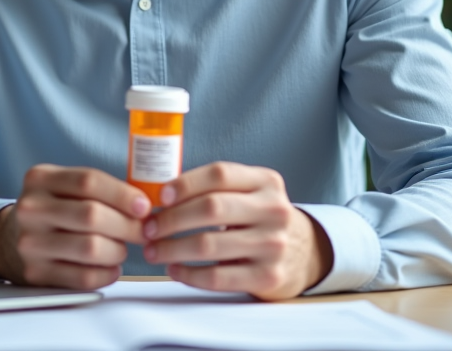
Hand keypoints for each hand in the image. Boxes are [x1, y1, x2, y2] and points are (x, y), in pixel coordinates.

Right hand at [0, 164, 150, 289]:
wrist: (9, 240)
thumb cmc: (52, 211)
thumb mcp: (64, 188)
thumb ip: (99, 189)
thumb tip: (144, 205)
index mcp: (40, 179)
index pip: (89, 181)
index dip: (123, 194)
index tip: (144, 206)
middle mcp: (31, 209)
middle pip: (91, 215)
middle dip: (127, 225)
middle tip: (142, 231)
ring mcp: (30, 243)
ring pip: (91, 248)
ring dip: (118, 250)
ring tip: (120, 248)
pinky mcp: (35, 273)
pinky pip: (84, 277)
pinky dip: (107, 273)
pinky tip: (110, 266)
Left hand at [141, 161, 332, 300]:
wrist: (304, 254)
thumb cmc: (260, 219)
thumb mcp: (251, 193)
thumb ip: (216, 189)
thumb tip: (161, 195)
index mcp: (266, 181)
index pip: (220, 174)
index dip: (185, 183)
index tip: (161, 197)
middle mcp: (274, 210)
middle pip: (211, 208)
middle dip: (171, 219)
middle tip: (148, 228)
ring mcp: (273, 244)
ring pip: (209, 244)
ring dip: (172, 248)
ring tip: (153, 251)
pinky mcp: (268, 276)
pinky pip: (217, 277)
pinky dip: (188, 274)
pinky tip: (175, 269)